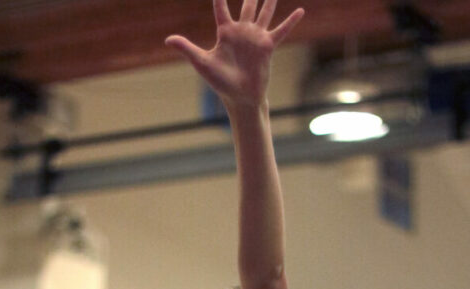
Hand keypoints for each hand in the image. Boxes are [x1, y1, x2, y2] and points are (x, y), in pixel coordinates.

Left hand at [165, 0, 303, 108]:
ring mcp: (256, 37)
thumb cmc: (221, 82)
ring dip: (269, 0)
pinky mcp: (267, 46)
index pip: (221, 7)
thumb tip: (168, 39)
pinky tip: (301, 11)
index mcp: (225, 32)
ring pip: (264, 12)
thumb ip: (186, 48)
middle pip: (247, 4)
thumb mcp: (202, 62)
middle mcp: (242, 31)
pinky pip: (281, 31)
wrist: (240, 98)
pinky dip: (291, 21)